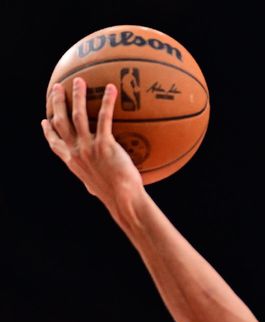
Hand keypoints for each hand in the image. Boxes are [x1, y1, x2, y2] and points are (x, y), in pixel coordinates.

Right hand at [42, 78, 144, 216]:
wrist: (123, 199)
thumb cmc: (115, 196)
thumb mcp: (96, 187)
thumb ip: (93, 179)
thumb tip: (96, 185)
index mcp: (72, 162)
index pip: (54, 143)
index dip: (47, 131)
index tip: (44, 120)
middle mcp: (76, 152)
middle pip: (60, 121)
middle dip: (57, 102)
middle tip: (57, 88)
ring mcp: (88, 147)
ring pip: (77, 115)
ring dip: (77, 95)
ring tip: (79, 81)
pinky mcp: (104, 144)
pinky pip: (104, 118)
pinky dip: (107, 102)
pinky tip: (112, 89)